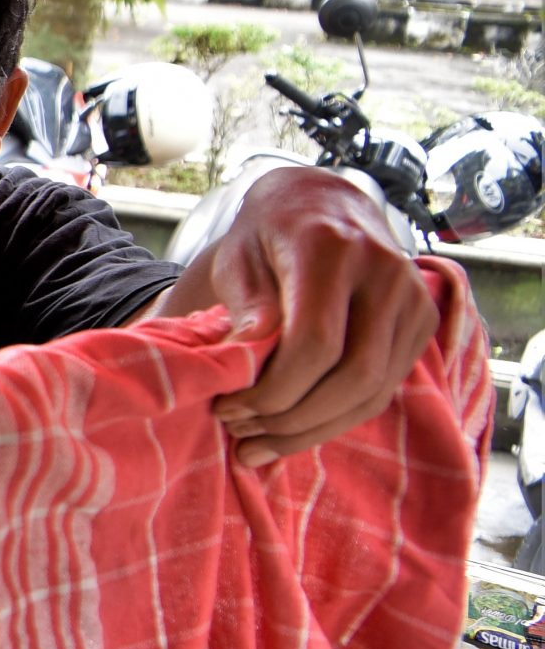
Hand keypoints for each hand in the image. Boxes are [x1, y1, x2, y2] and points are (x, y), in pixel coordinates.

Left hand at [180, 167, 437, 467]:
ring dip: (312, 430)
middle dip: (292, 419)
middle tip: (239, 431)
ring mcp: (413, 299)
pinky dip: (336, 420)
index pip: (316, 343)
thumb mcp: (237, 261)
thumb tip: (242, 366)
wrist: (319, 205)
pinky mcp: (421, 322)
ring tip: (256, 443)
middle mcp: (385, 273)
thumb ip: (244, 310)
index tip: (228, 407)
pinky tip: (289, 432)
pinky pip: (384, 389)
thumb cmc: (267, 237)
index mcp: (333, 250)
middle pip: (354, 376)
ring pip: (374, 391)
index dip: (273, 390)